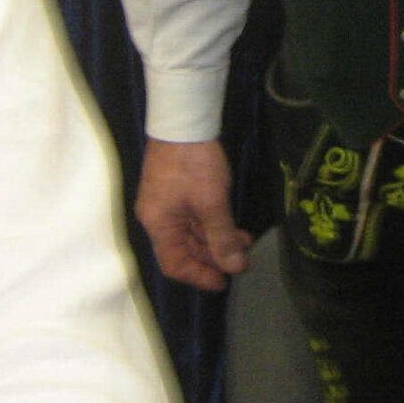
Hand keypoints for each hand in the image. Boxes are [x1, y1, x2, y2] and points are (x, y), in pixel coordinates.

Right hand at [138, 138, 251, 290]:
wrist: (184, 120)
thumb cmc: (194, 164)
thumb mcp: (212, 203)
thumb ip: (222, 237)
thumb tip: (235, 267)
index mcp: (158, 225)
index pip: (175, 264)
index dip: (199, 276)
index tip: (224, 282)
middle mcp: (158, 218)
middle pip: (184, 249)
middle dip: (213, 256)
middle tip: (242, 259)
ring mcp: (167, 203)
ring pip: (192, 233)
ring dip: (217, 239)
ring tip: (245, 241)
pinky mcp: (177, 189)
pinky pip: (194, 217)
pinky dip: (213, 224)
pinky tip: (233, 224)